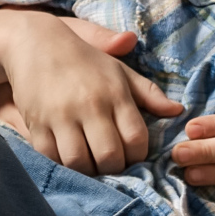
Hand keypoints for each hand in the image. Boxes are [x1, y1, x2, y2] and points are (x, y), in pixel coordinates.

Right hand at [0, 13, 182, 175]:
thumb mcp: (121, 71)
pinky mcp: (37, 123)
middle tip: (112, 166)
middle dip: (114, 169)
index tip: (133, 157)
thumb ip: (149, 93)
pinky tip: (68, 159)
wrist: (36, 44)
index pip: (136, 139)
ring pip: (79, 162)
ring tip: (91, 166)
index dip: (138, 156)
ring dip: (87, 171)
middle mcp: (90, 106)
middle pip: (109, 157)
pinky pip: (50, 157)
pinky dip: (61, 164)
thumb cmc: (86, 60)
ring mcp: (61, 116)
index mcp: (116, 94)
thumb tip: (178, 111)